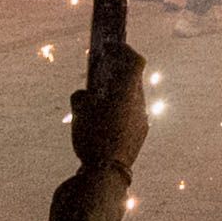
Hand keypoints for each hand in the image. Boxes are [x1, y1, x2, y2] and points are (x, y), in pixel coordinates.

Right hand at [70, 24, 150, 179]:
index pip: (135, 61)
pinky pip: (132, 112)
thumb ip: (81, 98)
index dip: (123, 50)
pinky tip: (106, 115)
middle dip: (119, 70)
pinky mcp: (141, 132)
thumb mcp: (80, 113)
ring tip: (101, 93)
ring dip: (119, 90)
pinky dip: (121, 107)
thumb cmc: (91, 138)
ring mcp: (142, 118)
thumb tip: (84, 95)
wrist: (106, 173)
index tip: (110, 47)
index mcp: (127, 92)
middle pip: (134, 78)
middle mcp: (139, 103)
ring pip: (133, 96)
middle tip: (103, 66)